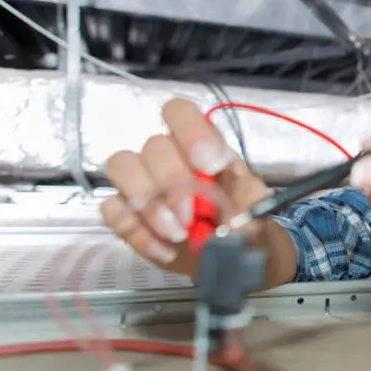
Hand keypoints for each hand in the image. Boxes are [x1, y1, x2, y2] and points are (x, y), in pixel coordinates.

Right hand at [100, 98, 270, 276]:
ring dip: (148, 204)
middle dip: (172, 183)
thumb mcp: (258, 210)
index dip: (190, 132)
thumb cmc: (244, 222)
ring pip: (122, 167)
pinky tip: (165, 249)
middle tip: (191, 218)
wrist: (230, 256)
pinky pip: (112, 209)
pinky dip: (136, 232)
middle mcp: (170, 157)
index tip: (209, 165)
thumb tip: (235, 216)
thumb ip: (251, 204)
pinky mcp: (127, 212)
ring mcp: (144, 183)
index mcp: (204, 146)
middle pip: (154, 146)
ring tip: (177, 234)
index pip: (181, 113)